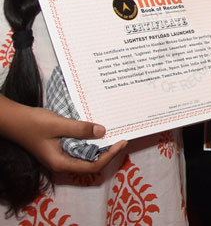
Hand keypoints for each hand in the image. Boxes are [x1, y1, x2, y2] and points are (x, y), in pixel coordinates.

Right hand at [3, 102, 127, 173]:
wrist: (13, 120)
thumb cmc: (32, 123)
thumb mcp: (58, 124)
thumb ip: (80, 129)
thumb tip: (102, 131)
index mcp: (61, 163)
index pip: (92, 166)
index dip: (109, 156)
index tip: (121, 142)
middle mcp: (62, 163)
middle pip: (91, 163)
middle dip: (108, 153)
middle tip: (122, 138)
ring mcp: (60, 156)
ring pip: (85, 156)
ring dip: (100, 147)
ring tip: (113, 134)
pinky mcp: (59, 148)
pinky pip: (79, 148)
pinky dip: (90, 141)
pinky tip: (97, 131)